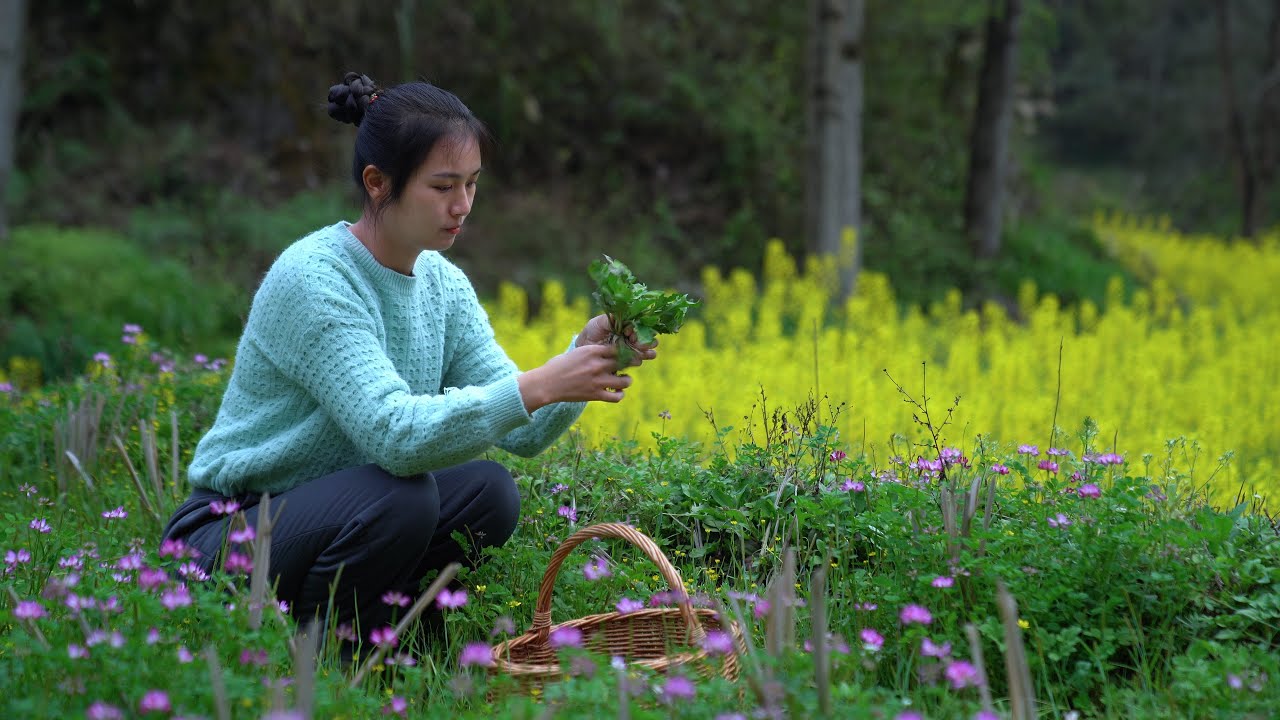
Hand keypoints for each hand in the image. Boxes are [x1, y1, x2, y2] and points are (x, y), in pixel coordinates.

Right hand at [518, 343, 632, 412]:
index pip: (618, 347)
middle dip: (632, 362)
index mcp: (592, 351)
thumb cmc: (557, 366)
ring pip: (625, 381)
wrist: (546, 384)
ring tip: (625, 380)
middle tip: (632, 364)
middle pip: (625, 362)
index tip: (627, 352)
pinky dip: (620, 395)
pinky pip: (616, 397)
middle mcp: (598, 365)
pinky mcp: (595, 395)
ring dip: (627, 380)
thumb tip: (603, 351)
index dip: (625, 350)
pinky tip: (617, 392)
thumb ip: (591, 352)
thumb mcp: (575, 352)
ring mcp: (598, 381)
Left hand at [576, 314, 658, 366]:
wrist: (583, 347)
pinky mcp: (628, 361)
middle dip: (648, 342)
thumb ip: (612, 318)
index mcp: (630, 326)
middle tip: (640, 344)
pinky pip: (638, 362)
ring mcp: (632, 350)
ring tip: (642, 353)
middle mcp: (634, 338)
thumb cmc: (593, 330)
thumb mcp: (601, 322)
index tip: (629, 331)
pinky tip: (635, 360)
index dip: (640, 329)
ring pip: (647, 352)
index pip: (643, 326)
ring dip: (647, 352)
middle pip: (649, 340)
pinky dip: (639, 361)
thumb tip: (623, 318)